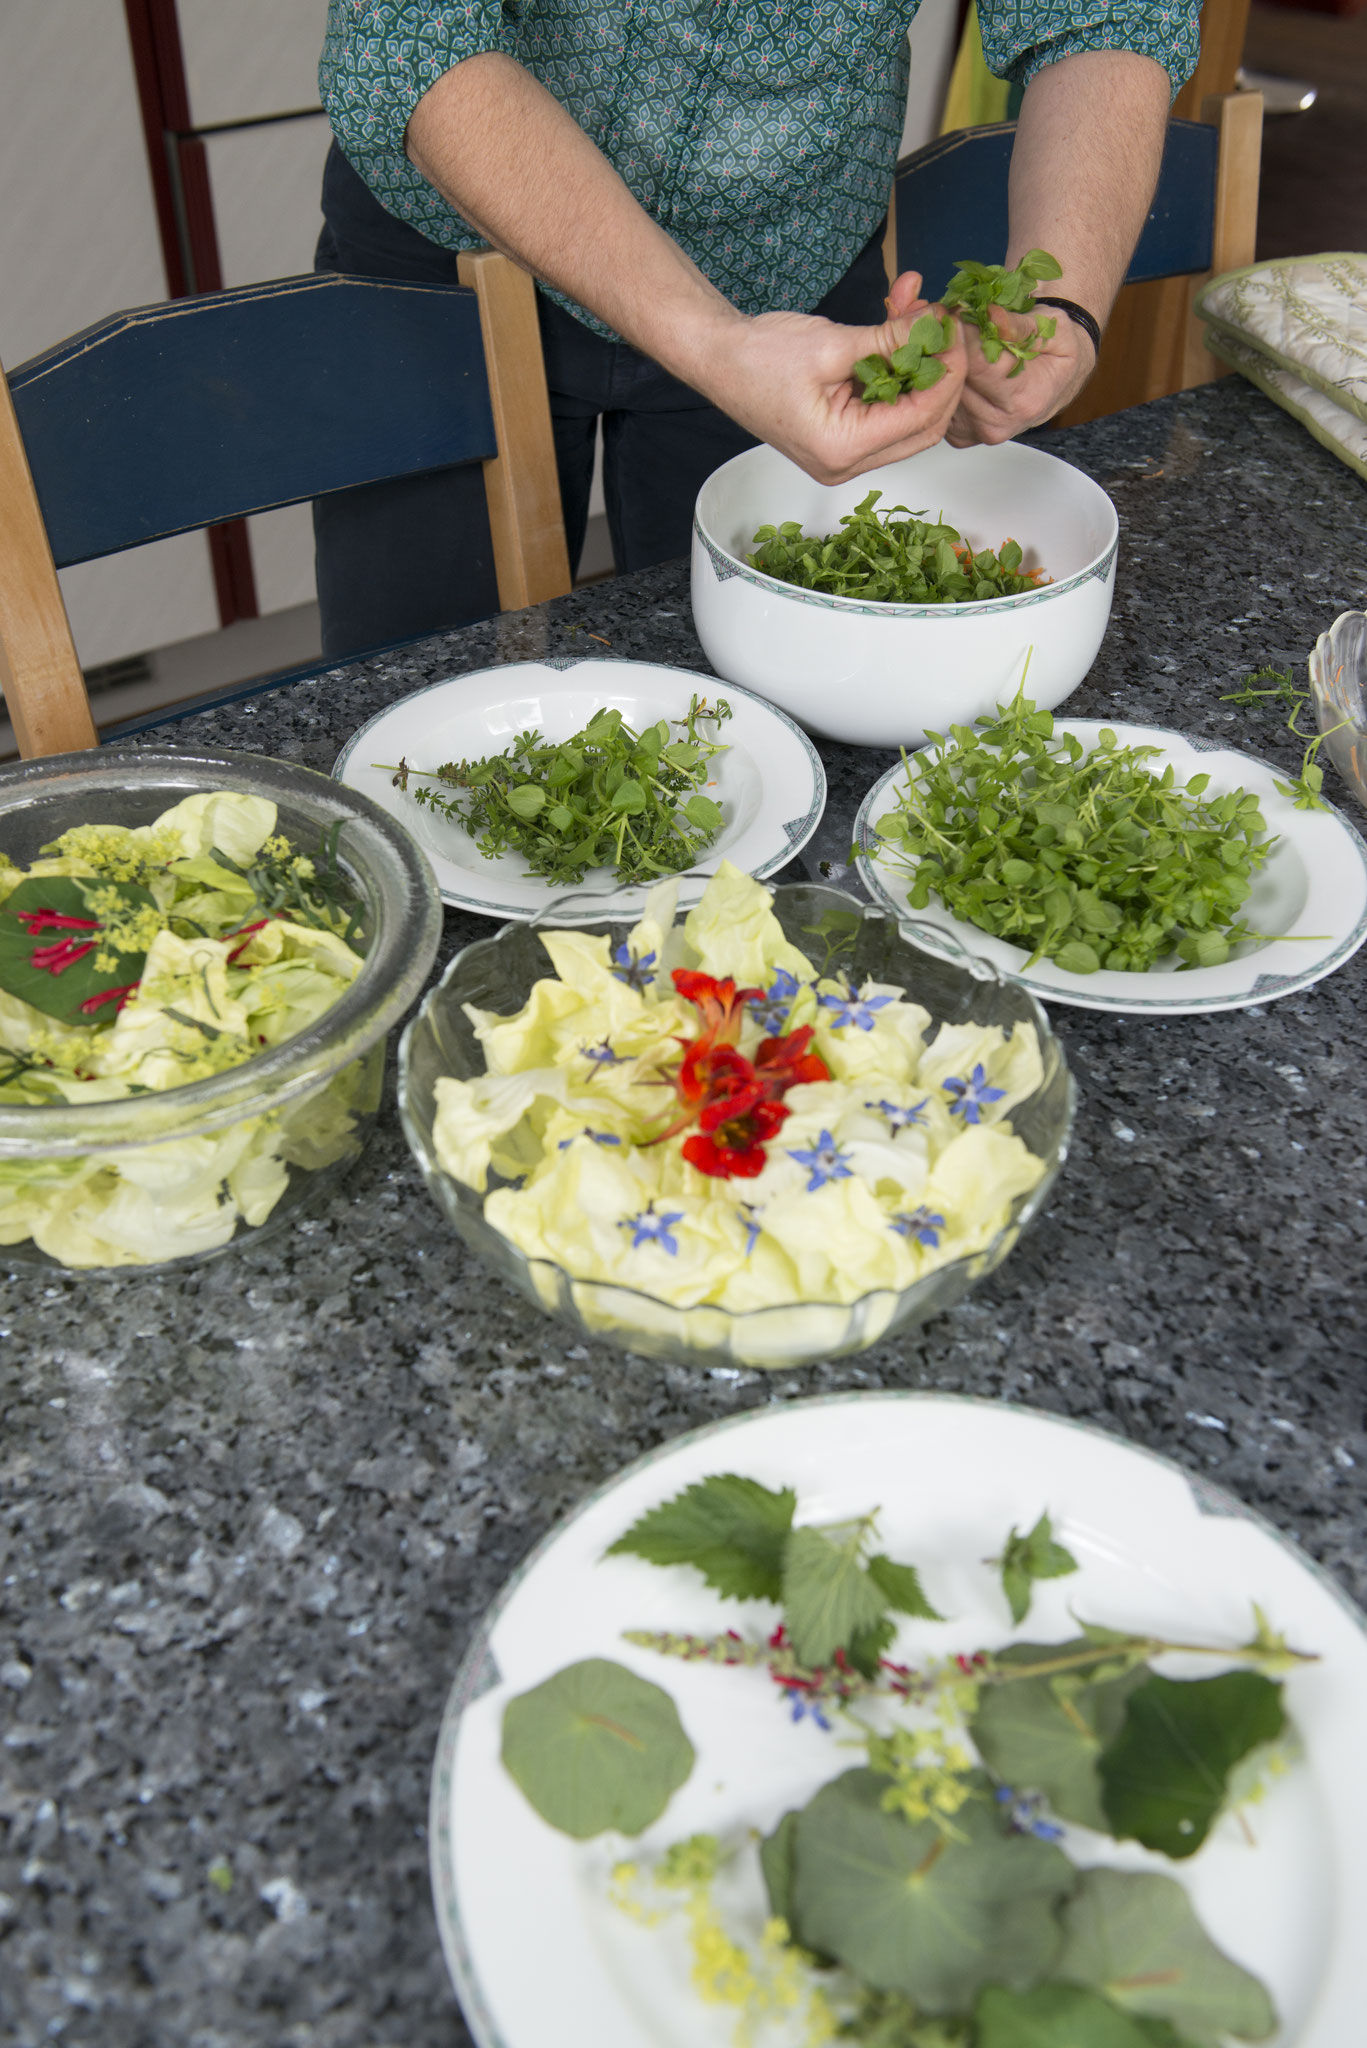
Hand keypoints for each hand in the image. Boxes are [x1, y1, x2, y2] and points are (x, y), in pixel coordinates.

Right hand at [692, 274, 966, 484]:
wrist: (717, 359)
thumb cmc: (757, 357)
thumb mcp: (831, 344)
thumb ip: (888, 341)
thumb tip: (934, 327)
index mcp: (841, 449)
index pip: (920, 418)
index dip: (947, 374)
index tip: (955, 331)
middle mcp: (845, 464)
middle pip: (923, 427)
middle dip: (941, 375)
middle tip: (945, 327)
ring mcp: (845, 456)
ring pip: (909, 417)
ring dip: (920, 368)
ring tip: (917, 319)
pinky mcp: (843, 437)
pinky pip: (886, 409)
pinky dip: (897, 372)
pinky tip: (897, 333)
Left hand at [887, 270, 1094, 446]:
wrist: (1054, 378)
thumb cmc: (1055, 352)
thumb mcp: (1051, 328)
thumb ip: (1020, 325)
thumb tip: (992, 315)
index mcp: (1023, 400)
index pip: (978, 366)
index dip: (964, 333)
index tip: (958, 310)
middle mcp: (996, 424)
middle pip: (953, 380)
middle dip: (945, 343)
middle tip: (940, 314)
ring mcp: (974, 432)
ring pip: (939, 390)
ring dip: (932, 358)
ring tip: (938, 331)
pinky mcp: (958, 433)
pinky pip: (935, 401)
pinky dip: (930, 376)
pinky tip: (935, 355)